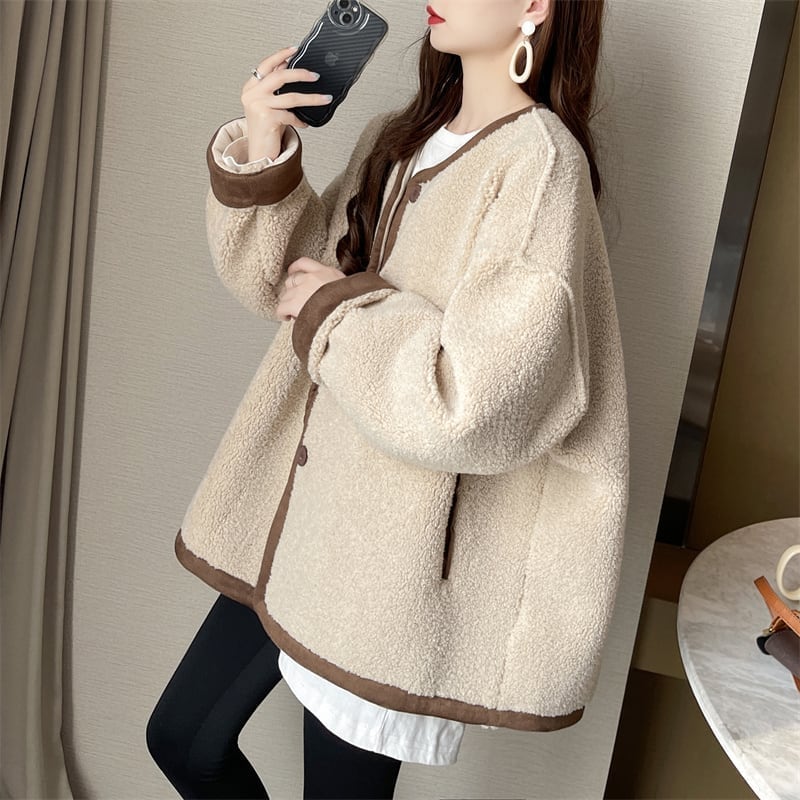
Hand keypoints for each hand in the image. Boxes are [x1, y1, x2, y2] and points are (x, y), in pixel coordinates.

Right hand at [241, 46, 332, 160]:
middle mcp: (252, 95)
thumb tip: (291, 69)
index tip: (295, 49)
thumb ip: (276, 88)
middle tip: (315, 76)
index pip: (266, 65)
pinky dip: (300, 120)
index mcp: (250, 88)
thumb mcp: (269, 104)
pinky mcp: (267, 119)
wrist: (259, 153)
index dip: (280, 55)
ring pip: (291, 97)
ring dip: (311, 98)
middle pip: (279, 76)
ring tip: (324, 98)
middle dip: (300, 74)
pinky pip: (291, 115)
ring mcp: (258, 106)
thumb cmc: (266, 129)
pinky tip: (304, 124)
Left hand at [276, 257, 345, 321]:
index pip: (304, 263)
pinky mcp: (295, 303)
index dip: (295, 268)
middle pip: (292, 279)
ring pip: (286, 294)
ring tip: (293, 312)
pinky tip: (286, 317)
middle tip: (296, 300)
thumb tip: (333, 292)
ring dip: (288, 303)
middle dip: (292, 290)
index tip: (292, 271)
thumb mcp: (349, 289)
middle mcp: (313, 277)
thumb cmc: (353, 306)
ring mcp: (303, 289)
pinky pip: (281, 307)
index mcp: (328, 272)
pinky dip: (282, 313)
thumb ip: (338, 286)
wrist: (350, 316)